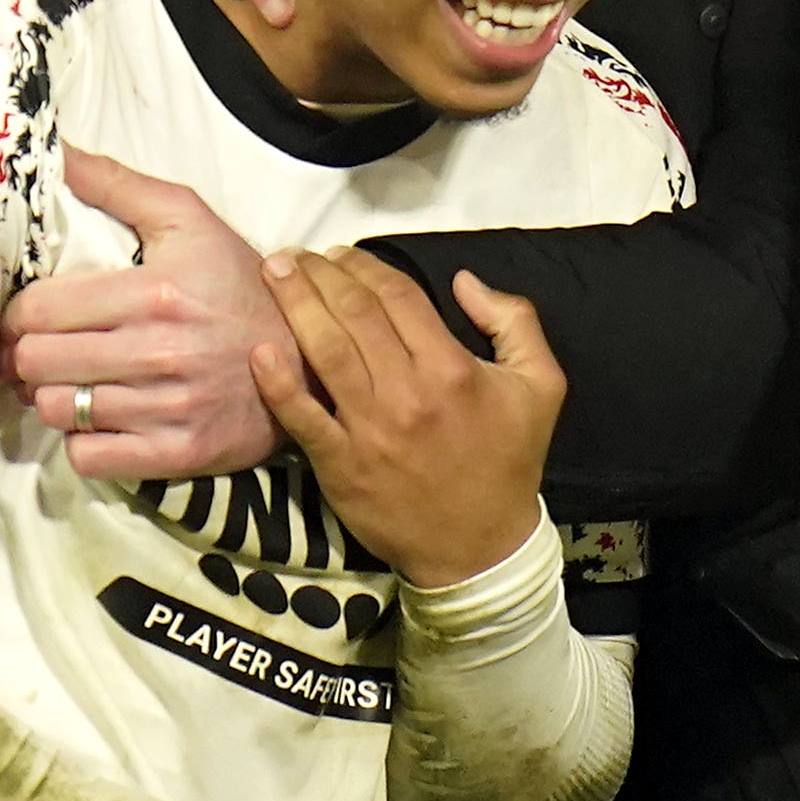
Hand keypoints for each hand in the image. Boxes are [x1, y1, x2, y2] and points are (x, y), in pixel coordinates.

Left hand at [0, 148, 295, 478]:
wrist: (307, 356)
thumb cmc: (237, 283)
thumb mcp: (189, 220)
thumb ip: (119, 186)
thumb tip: (57, 153)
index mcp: (154, 292)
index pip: (40, 310)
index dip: (18, 313)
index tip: (24, 316)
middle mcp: (158, 353)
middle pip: (39, 362)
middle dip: (25, 354)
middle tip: (35, 350)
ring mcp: (168, 409)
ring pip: (58, 411)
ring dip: (50, 396)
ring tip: (66, 381)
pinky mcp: (178, 454)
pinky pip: (89, 457)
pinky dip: (81, 440)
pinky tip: (95, 417)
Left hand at [257, 254, 555, 588]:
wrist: (479, 547)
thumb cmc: (508, 462)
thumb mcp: (541, 386)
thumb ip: (514, 321)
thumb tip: (464, 279)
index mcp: (452, 369)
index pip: (398, 296)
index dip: (364, 265)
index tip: (340, 253)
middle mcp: (407, 392)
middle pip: (354, 313)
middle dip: (320, 274)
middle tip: (293, 255)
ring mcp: (369, 429)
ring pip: (324, 351)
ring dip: (294, 304)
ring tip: (273, 273)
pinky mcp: (339, 464)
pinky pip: (301, 416)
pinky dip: (277, 383)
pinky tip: (258, 349)